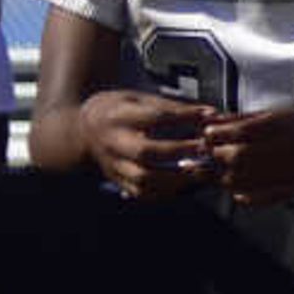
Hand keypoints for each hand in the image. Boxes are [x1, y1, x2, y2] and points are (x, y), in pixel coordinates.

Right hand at [82, 90, 221, 198]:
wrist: (82, 131)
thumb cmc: (120, 110)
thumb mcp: (139, 99)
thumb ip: (174, 108)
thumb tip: (212, 114)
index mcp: (118, 116)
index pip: (154, 118)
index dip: (183, 118)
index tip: (209, 117)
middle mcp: (113, 143)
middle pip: (145, 152)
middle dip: (179, 151)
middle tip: (206, 149)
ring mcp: (113, 166)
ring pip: (143, 180)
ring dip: (176, 179)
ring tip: (201, 172)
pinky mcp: (117, 182)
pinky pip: (142, 194)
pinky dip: (167, 193)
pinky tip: (188, 186)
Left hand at [199, 107, 293, 204]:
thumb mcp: (280, 114)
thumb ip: (246, 118)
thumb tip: (213, 121)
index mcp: (281, 124)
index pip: (237, 131)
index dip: (215, 134)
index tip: (208, 135)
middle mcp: (285, 146)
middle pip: (237, 156)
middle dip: (217, 156)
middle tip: (213, 154)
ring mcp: (291, 170)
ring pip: (244, 180)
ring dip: (226, 178)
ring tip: (224, 172)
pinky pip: (262, 198)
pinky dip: (244, 197)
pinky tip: (240, 191)